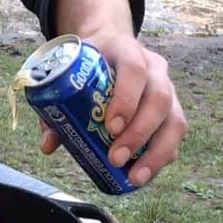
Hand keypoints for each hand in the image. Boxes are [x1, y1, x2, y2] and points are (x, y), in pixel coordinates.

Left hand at [40, 30, 187, 186]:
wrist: (110, 45)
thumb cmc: (88, 63)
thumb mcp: (71, 72)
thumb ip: (57, 104)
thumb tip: (47, 145)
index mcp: (125, 50)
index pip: (134, 70)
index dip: (126, 99)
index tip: (110, 127)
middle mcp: (154, 67)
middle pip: (158, 98)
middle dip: (138, 133)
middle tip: (115, 157)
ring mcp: (168, 87)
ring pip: (175, 120)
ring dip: (156, 152)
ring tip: (134, 176)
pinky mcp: (174, 108)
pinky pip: (175, 135)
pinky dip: (161, 156)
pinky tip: (143, 173)